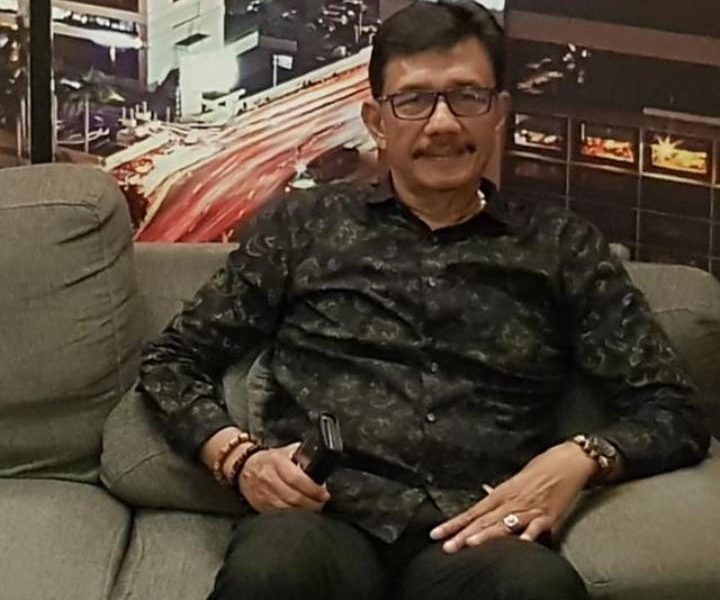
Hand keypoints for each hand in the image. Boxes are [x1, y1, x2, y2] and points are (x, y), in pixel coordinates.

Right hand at [238, 442, 330, 511]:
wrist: (244, 466)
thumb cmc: (269, 459)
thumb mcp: (285, 451)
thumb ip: (302, 456)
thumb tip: (319, 462)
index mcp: (277, 462)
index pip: (297, 479)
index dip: (313, 489)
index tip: (324, 494)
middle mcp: (269, 478)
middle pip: (294, 497)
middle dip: (312, 503)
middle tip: (322, 503)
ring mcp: (264, 494)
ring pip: (287, 509)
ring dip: (304, 512)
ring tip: (314, 509)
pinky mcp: (261, 506)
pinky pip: (279, 515)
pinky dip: (292, 517)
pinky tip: (300, 515)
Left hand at [430, 442, 597, 552]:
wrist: (567, 462)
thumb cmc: (541, 470)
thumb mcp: (515, 480)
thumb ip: (500, 493)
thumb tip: (485, 493)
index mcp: (500, 494)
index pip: (471, 512)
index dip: (453, 524)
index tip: (436, 534)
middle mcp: (510, 502)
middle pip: (483, 521)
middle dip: (464, 535)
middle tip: (447, 547)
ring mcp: (528, 509)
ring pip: (504, 524)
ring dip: (488, 535)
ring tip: (472, 545)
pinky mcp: (548, 515)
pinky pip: (536, 527)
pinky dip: (528, 535)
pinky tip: (521, 543)